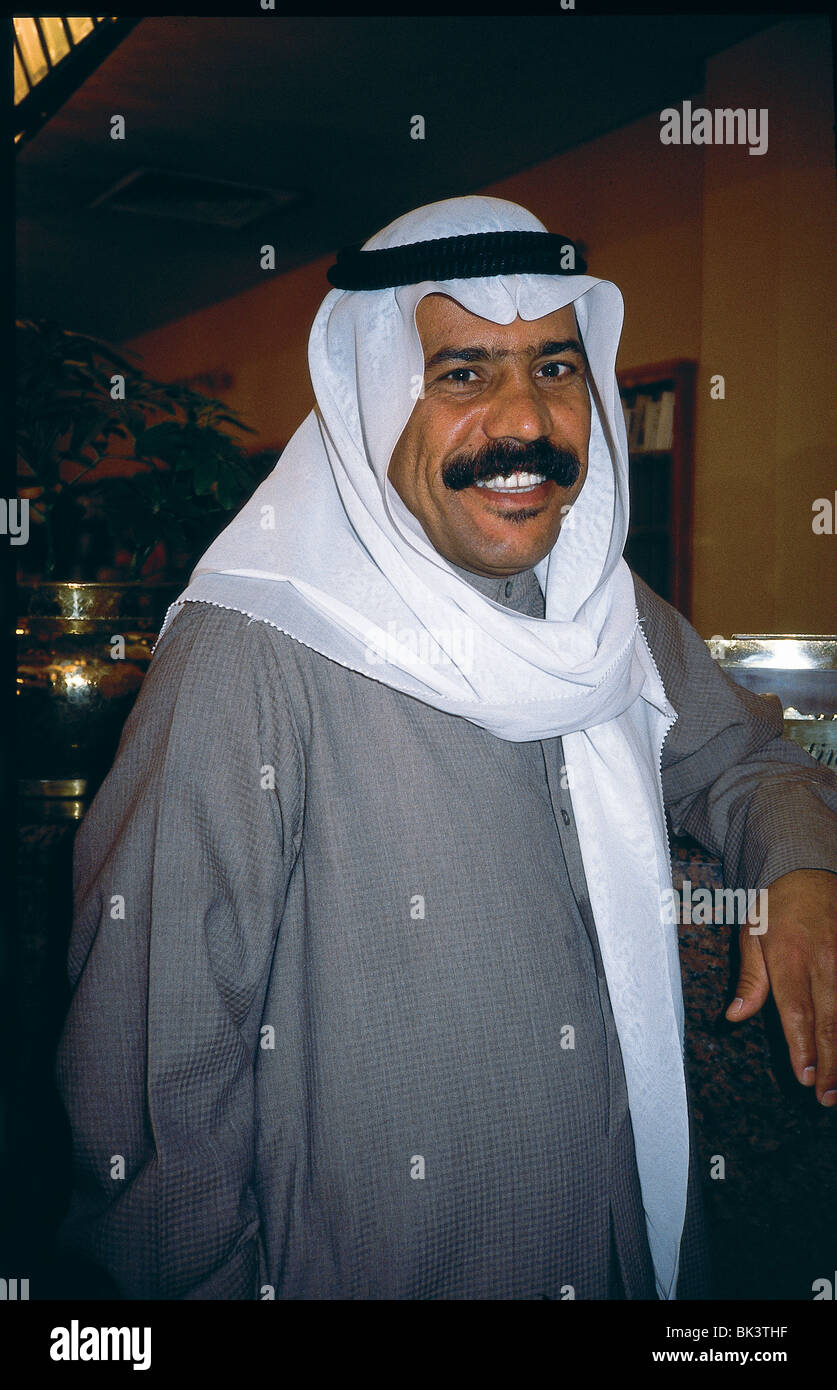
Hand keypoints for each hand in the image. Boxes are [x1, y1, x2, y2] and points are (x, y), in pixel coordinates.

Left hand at [725, 868, 836, 1105]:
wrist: (808, 870)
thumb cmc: (775, 907)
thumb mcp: (751, 935)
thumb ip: (749, 979)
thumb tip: (735, 1016)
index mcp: (790, 958)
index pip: (798, 1011)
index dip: (802, 1047)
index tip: (804, 1077)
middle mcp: (824, 961)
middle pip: (830, 1021)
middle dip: (830, 1063)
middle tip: (826, 1096)